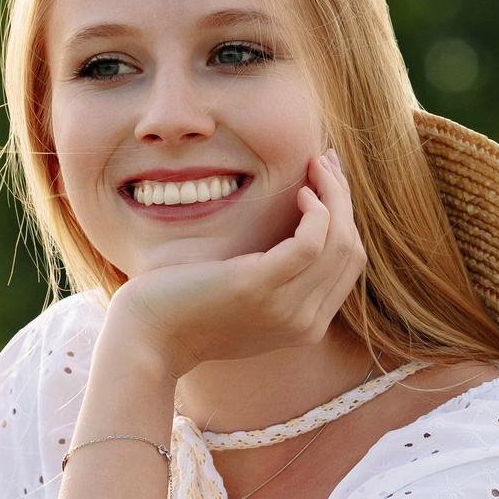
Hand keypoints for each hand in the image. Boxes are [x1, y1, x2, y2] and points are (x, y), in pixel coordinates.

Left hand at [106, 150, 364, 376]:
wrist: (148, 337)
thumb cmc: (187, 309)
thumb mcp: (246, 301)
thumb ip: (278, 282)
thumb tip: (298, 233)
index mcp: (306, 327)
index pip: (348, 264)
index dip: (345, 216)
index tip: (328, 181)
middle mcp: (305, 324)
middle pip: (350, 250)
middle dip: (344, 198)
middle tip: (325, 161)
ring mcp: (285, 309)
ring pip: (340, 242)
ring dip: (335, 195)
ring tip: (315, 165)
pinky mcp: (259, 287)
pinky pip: (312, 242)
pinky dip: (316, 210)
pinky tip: (299, 192)